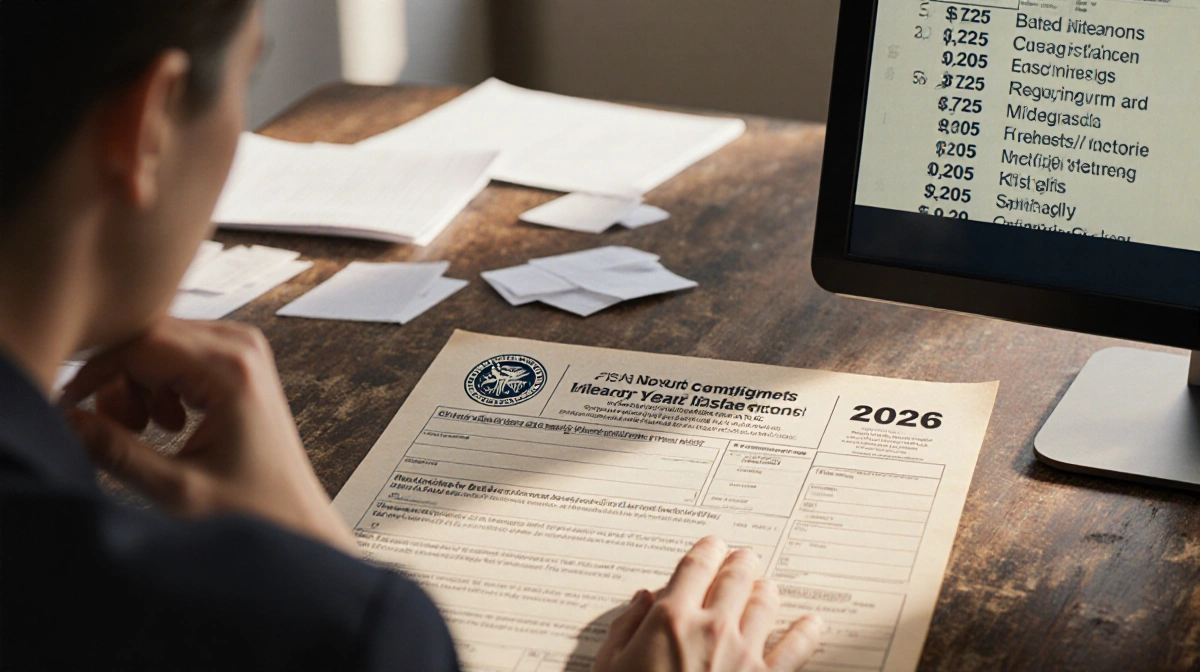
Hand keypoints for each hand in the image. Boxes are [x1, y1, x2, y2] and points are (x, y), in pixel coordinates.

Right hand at [60, 318, 357, 554]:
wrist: (295, 518)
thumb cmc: (250, 510)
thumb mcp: (176, 490)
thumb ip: (115, 452)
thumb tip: (62, 418)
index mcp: (232, 370)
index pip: (140, 343)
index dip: (94, 372)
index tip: (69, 407)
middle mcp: (241, 345)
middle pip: (147, 335)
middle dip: (117, 380)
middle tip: (118, 429)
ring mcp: (242, 348)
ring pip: (157, 343)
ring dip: (136, 384)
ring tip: (144, 431)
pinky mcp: (238, 359)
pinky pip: (177, 352)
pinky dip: (158, 384)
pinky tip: (169, 424)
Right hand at [593, 537, 820, 671]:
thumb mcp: (610, 666)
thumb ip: (624, 628)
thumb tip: (641, 601)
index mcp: (670, 619)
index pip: (696, 565)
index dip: (707, 549)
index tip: (712, 545)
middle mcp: (711, 628)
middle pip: (735, 577)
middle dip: (740, 563)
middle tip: (743, 559)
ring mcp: (743, 655)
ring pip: (765, 602)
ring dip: (765, 589)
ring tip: (765, 586)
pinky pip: (796, 648)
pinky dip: (807, 632)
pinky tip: (811, 624)